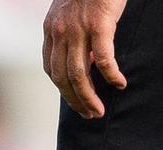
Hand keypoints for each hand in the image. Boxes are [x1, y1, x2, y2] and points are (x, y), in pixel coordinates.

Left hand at [44, 0, 128, 118]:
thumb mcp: (71, 13)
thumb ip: (71, 35)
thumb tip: (84, 59)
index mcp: (50, 31)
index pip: (51, 69)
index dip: (63, 89)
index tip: (75, 100)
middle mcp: (59, 33)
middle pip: (62, 77)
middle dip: (75, 100)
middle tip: (89, 114)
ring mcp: (77, 29)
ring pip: (79, 73)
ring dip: (89, 96)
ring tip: (99, 110)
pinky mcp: (99, 25)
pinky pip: (103, 57)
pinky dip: (111, 74)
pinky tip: (119, 84)